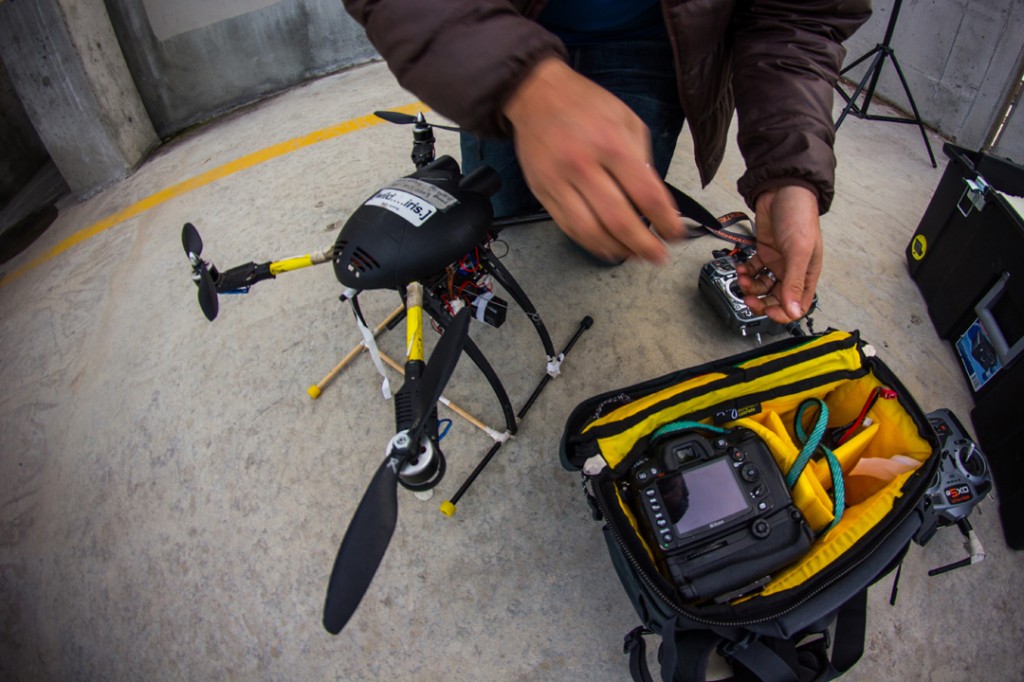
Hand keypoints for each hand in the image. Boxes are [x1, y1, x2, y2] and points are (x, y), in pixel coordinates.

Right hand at [503, 58, 683, 263]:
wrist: (535, 94)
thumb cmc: (585, 104)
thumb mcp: (626, 120)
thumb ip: (642, 159)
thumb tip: (654, 200)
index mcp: (611, 144)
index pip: (646, 195)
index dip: (665, 221)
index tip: (675, 234)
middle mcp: (583, 166)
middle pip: (618, 220)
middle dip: (643, 245)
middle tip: (658, 256)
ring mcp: (558, 182)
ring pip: (590, 232)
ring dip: (616, 249)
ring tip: (632, 255)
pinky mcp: (542, 192)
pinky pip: (568, 228)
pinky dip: (589, 243)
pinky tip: (605, 246)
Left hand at [736, 185, 821, 323]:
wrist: (782, 190)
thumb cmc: (798, 216)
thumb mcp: (798, 251)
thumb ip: (794, 281)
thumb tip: (793, 310)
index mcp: (807, 274)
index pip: (798, 305)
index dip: (783, 313)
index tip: (766, 311)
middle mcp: (792, 270)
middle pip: (776, 298)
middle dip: (761, 301)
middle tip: (748, 298)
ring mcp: (777, 262)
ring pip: (762, 286)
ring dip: (750, 286)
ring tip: (743, 277)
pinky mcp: (764, 252)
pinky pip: (753, 270)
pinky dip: (745, 271)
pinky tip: (741, 267)